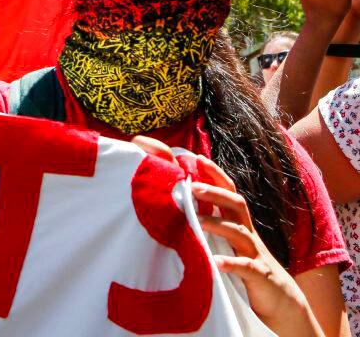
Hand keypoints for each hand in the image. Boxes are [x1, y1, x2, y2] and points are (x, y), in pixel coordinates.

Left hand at [192, 155, 320, 336]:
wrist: (282, 303)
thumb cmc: (248, 269)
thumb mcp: (230, 245)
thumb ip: (213, 228)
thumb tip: (180, 209)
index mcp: (240, 226)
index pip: (229, 193)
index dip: (216, 175)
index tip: (196, 158)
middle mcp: (249, 236)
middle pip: (237, 205)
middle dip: (216, 193)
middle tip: (191, 186)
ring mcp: (256, 255)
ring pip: (240, 233)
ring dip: (218, 225)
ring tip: (197, 223)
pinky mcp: (260, 276)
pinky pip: (247, 268)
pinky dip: (231, 264)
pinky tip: (215, 263)